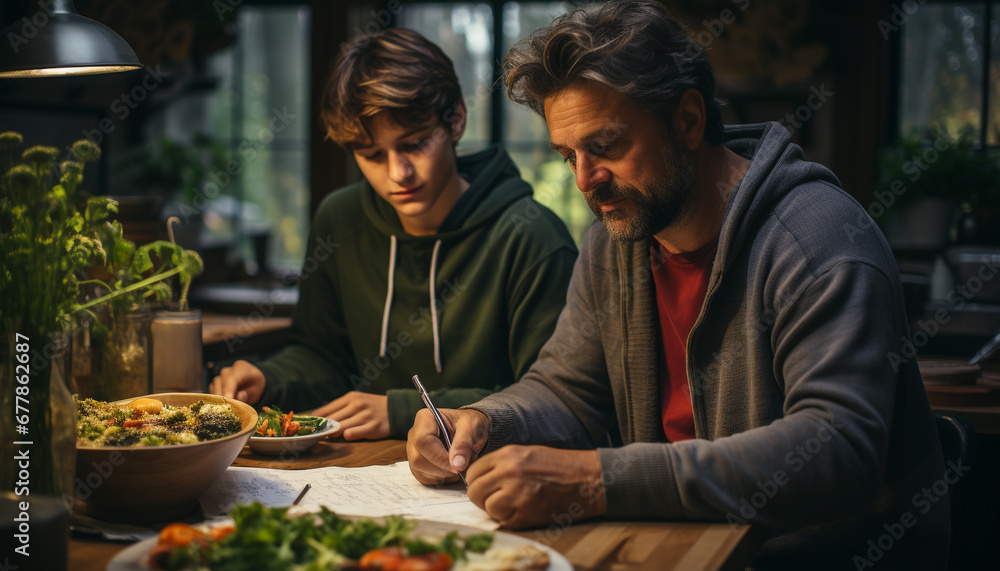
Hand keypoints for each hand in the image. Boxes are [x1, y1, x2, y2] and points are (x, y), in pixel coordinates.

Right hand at [209, 360, 264, 403]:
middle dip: (223, 397)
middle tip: (228, 409)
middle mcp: (228, 371)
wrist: (251, 379)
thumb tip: (239, 396)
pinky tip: (223, 404)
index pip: (231, 379)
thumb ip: (248, 393)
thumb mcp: (256, 390)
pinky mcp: (215, 383)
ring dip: (219, 398)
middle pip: (221, 384)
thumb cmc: (254, 384)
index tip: (228, 399)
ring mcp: (220, 376)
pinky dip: (216, 398)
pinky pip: (212, 391)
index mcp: (241, 369)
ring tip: (227, 407)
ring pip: (215, 388)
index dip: (228, 389)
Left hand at [312, 392, 388, 440]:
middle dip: (324, 430)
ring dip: (333, 434)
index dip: (316, 422)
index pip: (325, 410)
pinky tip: (348, 436)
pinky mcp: (372, 427)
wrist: (396, 409)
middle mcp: (356, 405)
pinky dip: (347, 436)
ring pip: (339, 428)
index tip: (312, 429)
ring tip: (332, 437)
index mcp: (350, 398)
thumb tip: (318, 418)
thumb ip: (339, 408)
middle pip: (331, 420)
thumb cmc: (372, 406)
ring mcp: (364, 416)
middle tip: (320, 436)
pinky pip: (352, 434)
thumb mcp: (356, 400)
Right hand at [407, 408, 488, 484]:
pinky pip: (424, 477)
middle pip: (418, 458)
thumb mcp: (472, 427)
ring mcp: (413, 450)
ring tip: (458, 465)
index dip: (439, 457)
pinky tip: (451, 469)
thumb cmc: (469, 424)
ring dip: (442, 474)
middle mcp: (414, 433)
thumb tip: (457, 465)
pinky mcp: (417, 464)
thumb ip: (464, 443)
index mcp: (425, 418)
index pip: (422, 441)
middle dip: (442, 468)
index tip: (457, 465)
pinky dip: (440, 478)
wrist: (470, 431)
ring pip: (420, 470)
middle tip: (461, 466)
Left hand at [466, 446, 605, 528]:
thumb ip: (501, 464)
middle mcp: (509, 472)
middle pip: (475, 491)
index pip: (473, 472)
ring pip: (488, 508)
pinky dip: (511, 519)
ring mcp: (517, 494)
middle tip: (495, 498)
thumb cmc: (558, 465)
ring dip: (497, 509)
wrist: (586, 479)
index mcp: (507, 455)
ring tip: (513, 504)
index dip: (476, 481)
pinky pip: (505, 520)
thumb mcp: (526, 453)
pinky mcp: (527, 513)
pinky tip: (524, 509)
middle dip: (482, 497)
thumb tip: (480, 477)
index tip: (484, 487)